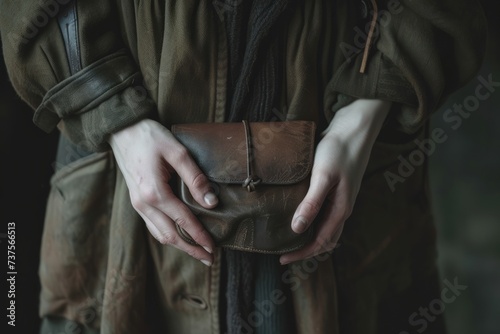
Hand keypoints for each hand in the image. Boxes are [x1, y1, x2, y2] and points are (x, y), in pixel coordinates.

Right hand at [108, 119, 217, 265]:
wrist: (122, 129)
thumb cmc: (150, 137)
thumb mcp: (177, 152)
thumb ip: (195, 179)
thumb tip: (211, 203)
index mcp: (154, 193)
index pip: (183, 222)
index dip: (200, 237)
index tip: (214, 248)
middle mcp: (143, 204)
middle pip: (170, 236)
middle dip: (191, 249)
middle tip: (209, 258)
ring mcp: (137, 204)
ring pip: (159, 234)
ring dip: (179, 245)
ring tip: (197, 251)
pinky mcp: (136, 201)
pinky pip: (152, 225)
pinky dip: (167, 235)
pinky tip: (179, 236)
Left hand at [280, 99, 390, 264]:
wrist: (353, 128)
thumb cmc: (339, 150)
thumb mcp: (323, 176)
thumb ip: (312, 203)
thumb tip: (297, 229)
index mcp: (340, 209)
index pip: (321, 242)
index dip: (302, 254)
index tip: (282, 260)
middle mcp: (341, 208)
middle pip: (324, 239)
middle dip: (305, 250)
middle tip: (283, 254)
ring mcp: (339, 199)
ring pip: (324, 227)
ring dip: (308, 237)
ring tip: (288, 238)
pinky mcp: (334, 188)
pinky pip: (322, 213)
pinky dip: (311, 220)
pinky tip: (296, 214)